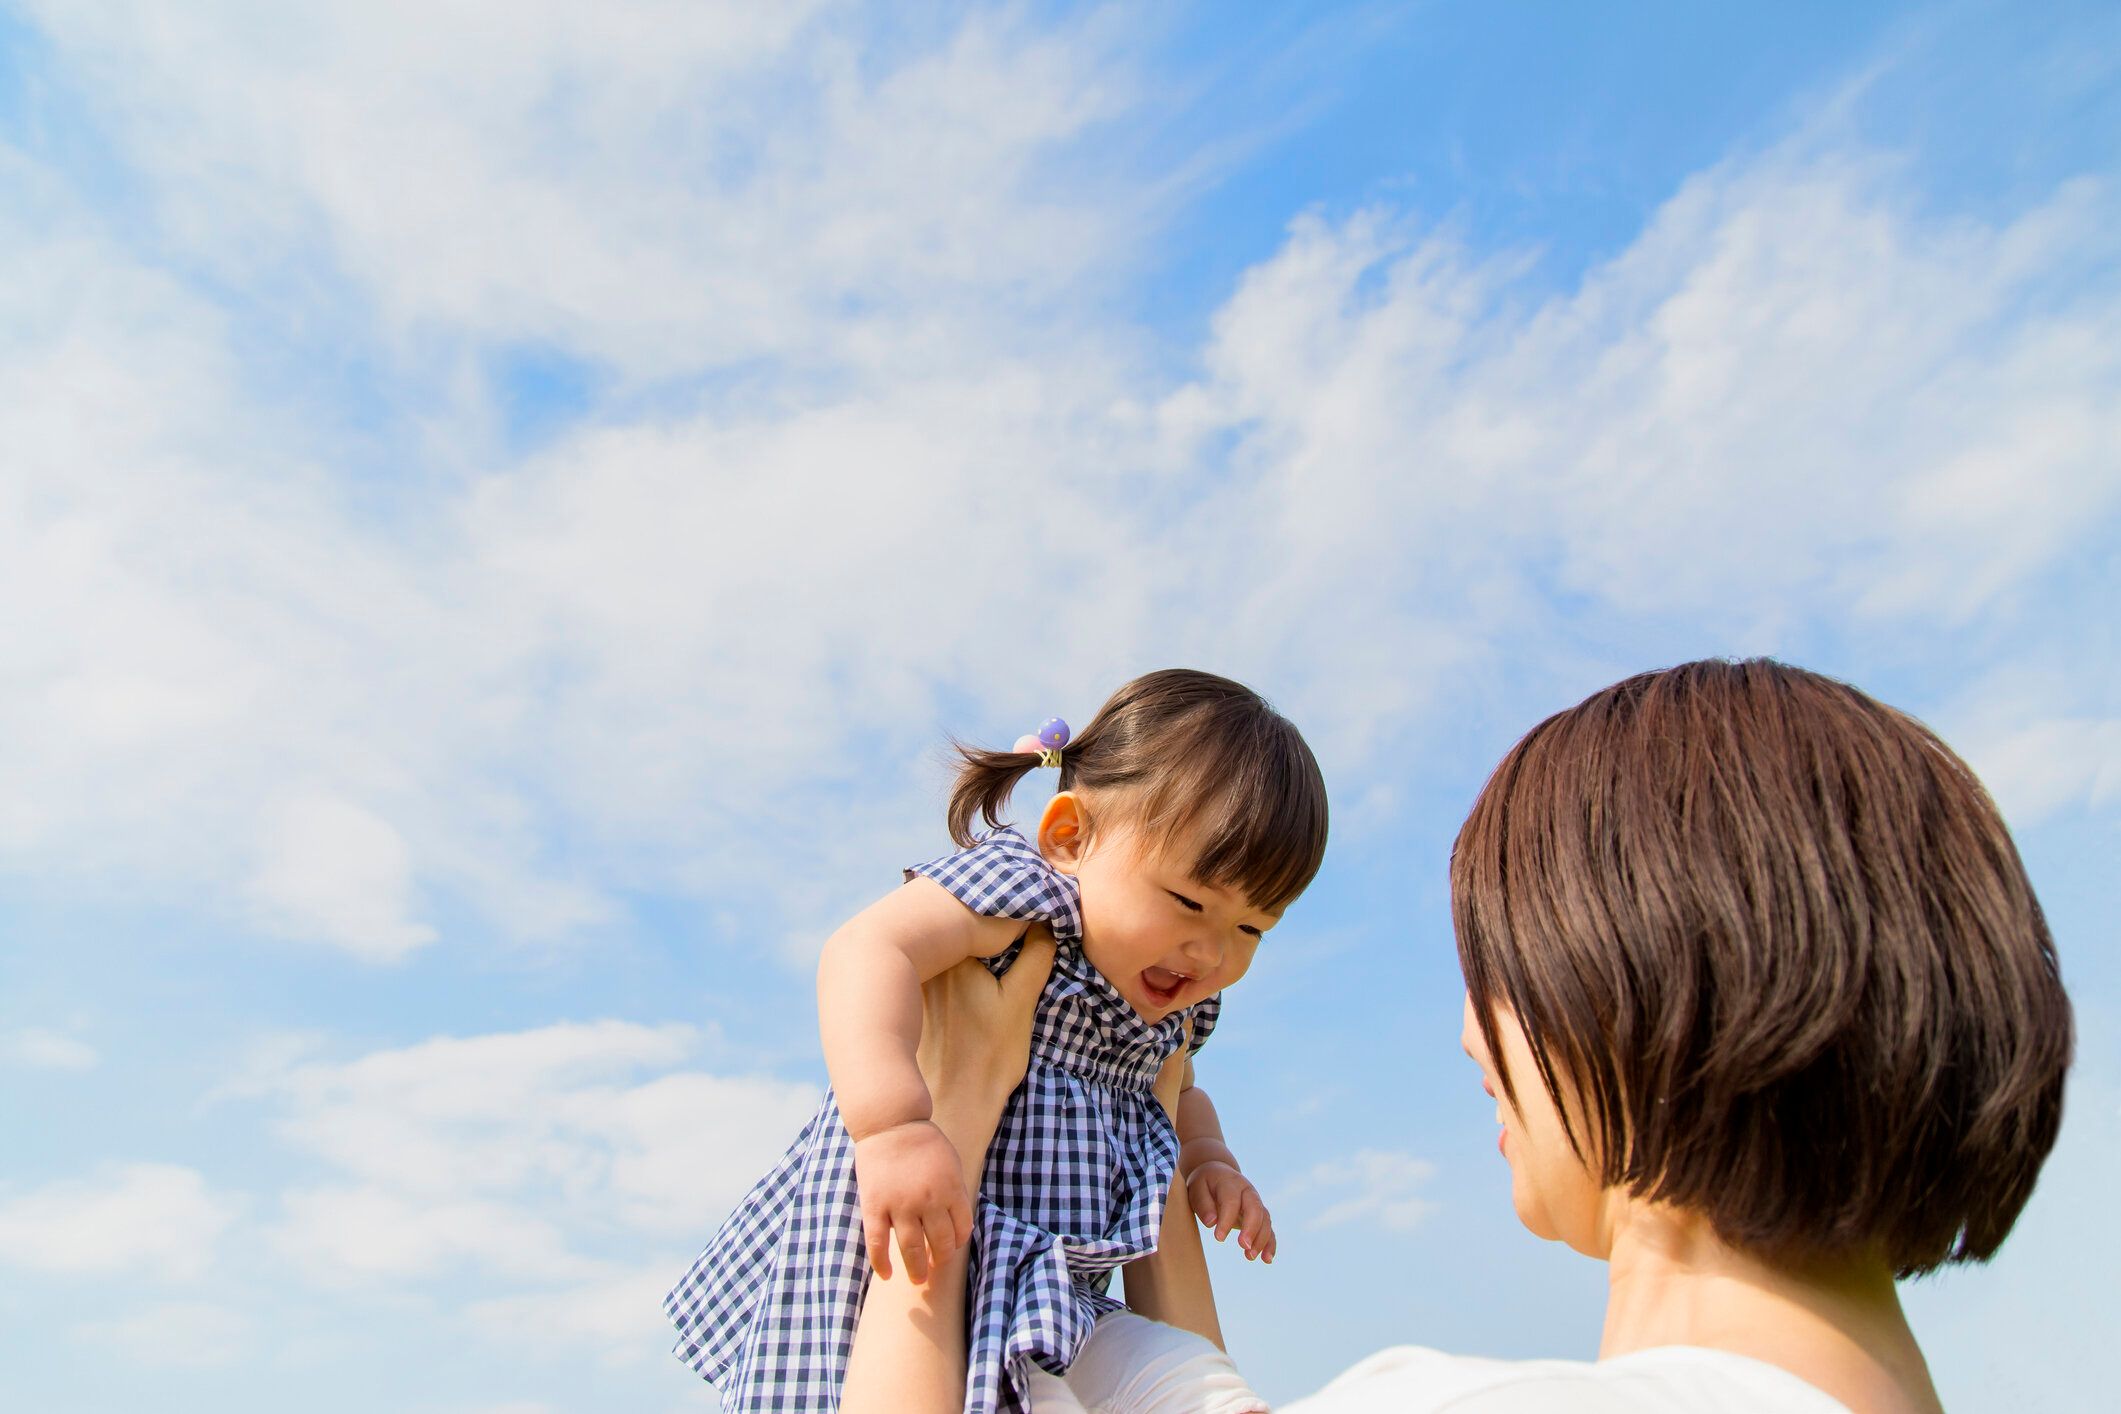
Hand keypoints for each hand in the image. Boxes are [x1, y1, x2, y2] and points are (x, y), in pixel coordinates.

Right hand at [852, 1119, 971, 1282]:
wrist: (890, 1124)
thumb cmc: (923, 1142)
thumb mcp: (951, 1162)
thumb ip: (954, 1191)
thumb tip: (958, 1222)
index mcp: (950, 1189)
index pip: (962, 1229)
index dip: (958, 1242)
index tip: (951, 1246)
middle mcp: (928, 1201)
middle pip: (940, 1243)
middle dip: (940, 1260)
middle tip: (935, 1266)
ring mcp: (899, 1205)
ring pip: (912, 1249)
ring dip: (917, 1270)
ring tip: (918, 1280)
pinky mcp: (874, 1207)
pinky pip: (877, 1243)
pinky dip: (882, 1263)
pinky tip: (886, 1275)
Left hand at [916, 927, 1055, 1129]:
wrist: (951, 1108)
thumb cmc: (987, 1060)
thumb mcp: (1020, 1005)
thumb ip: (1035, 958)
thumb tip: (1046, 926)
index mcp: (953, 957)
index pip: (979, 919)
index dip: (1004, 917)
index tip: (1024, 923)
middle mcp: (924, 965)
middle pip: (954, 932)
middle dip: (977, 928)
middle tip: (1007, 937)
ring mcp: (910, 985)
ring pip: (938, 950)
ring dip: (956, 945)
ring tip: (984, 960)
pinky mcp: (903, 1004)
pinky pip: (923, 971)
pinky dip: (939, 967)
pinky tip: (958, 988)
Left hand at [1186, 1160, 1275, 1262]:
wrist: (1217, 1173)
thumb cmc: (1204, 1184)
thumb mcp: (1197, 1189)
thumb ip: (1203, 1204)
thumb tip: (1211, 1223)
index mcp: (1230, 1182)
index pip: (1232, 1201)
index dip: (1227, 1219)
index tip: (1219, 1238)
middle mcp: (1247, 1191)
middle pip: (1255, 1208)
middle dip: (1252, 1228)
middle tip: (1244, 1246)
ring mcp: (1256, 1202)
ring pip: (1265, 1219)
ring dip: (1261, 1239)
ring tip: (1250, 1256)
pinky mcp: (1259, 1214)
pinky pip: (1269, 1228)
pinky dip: (1270, 1243)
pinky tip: (1267, 1259)